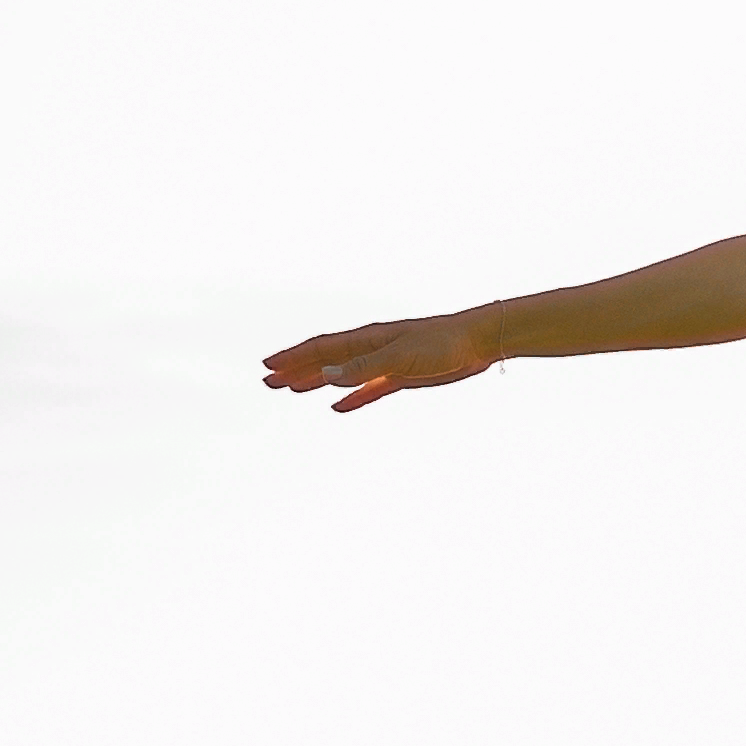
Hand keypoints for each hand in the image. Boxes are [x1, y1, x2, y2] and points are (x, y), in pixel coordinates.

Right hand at [262, 310, 497, 411]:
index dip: (293, 357)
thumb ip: (363, 366)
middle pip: (325, 360)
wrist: (478, 342)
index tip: (268, 365)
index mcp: (367, 338)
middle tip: (268, 381)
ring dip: (315, 381)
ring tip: (291, 390)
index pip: (321, 347)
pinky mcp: (400, 377)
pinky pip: (367, 389)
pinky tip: (337, 407)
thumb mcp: (401, 356)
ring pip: (340, 374)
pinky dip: (350, 397)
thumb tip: (326, 374)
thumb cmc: (442, 343)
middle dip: (295, 370)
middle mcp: (371, 348)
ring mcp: (384, 363)